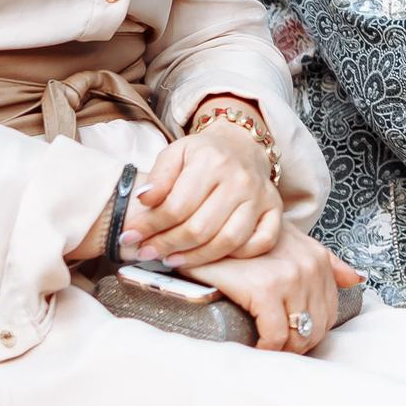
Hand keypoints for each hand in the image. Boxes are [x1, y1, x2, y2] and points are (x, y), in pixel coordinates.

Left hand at [117, 119, 281, 269]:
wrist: (241, 145)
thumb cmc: (204, 155)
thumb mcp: (175, 153)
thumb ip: (158, 177)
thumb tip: (143, 200)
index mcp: (211, 161)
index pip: (176, 205)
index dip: (151, 226)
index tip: (131, 236)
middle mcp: (240, 179)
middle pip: (200, 228)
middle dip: (168, 246)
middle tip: (148, 252)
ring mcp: (260, 196)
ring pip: (228, 241)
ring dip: (196, 258)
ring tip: (172, 260)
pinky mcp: (275, 209)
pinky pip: (261, 242)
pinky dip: (238, 255)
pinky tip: (214, 255)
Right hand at [181, 227, 361, 353]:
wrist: (209, 226)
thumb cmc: (246, 239)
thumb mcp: (290, 241)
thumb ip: (324, 260)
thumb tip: (355, 279)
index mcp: (316, 259)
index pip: (328, 314)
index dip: (309, 331)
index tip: (289, 336)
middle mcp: (308, 267)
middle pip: (315, 329)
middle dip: (296, 345)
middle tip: (275, 348)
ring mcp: (288, 277)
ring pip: (297, 336)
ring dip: (281, 351)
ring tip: (265, 349)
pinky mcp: (264, 289)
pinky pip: (274, 336)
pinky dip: (265, 349)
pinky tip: (255, 347)